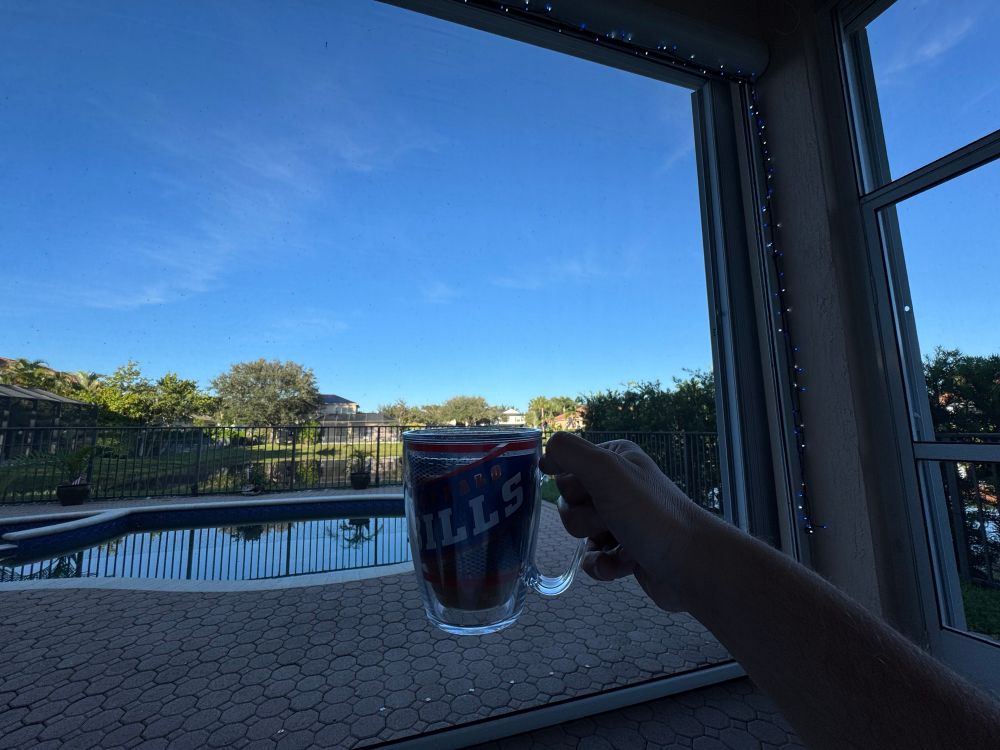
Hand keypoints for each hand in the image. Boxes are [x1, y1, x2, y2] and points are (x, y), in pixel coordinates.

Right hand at [540, 431, 716, 610]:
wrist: (690, 564)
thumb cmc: (649, 513)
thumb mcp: (605, 469)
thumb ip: (568, 452)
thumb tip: (544, 455)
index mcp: (615, 458)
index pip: (566, 467)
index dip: (572, 485)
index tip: (591, 492)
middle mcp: (618, 485)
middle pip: (568, 502)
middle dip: (585, 516)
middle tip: (611, 518)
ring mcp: (622, 519)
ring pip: (578, 531)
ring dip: (595, 541)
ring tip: (623, 541)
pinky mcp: (625, 551)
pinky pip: (591, 558)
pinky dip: (602, 564)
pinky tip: (621, 565)